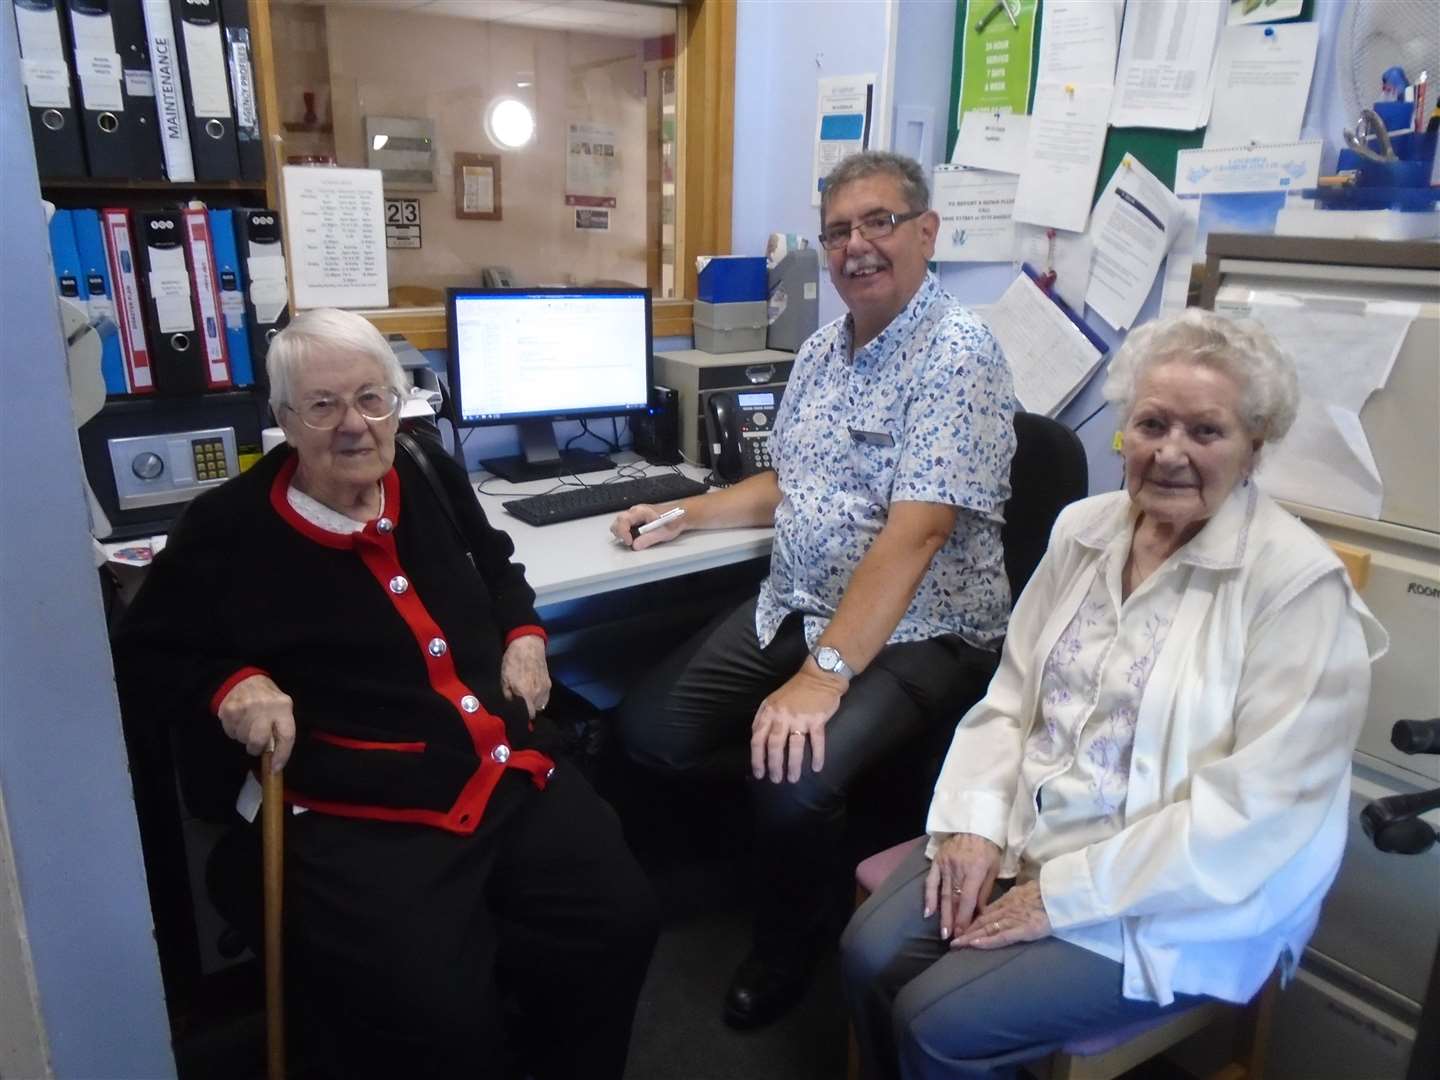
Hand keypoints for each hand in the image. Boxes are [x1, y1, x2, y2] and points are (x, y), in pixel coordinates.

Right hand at [217, 673, 294, 772]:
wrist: (242, 679)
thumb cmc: (267, 698)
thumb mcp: (281, 707)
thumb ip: (280, 728)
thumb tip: (277, 758)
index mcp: (283, 706)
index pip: (286, 736)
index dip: (282, 755)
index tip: (275, 768)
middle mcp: (264, 706)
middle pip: (258, 741)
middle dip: (256, 748)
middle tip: (256, 744)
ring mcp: (244, 708)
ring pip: (243, 738)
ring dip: (245, 738)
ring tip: (248, 725)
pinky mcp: (228, 710)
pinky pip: (231, 733)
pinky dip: (235, 732)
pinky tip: (239, 721)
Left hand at [501, 634, 550, 719]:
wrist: (528, 644)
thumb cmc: (513, 661)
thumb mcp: (504, 679)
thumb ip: (508, 696)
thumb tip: (511, 707)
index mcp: (526, 694)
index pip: (529, 715)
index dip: (524, 719)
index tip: (518, 719)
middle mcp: (538, 694)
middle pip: (535, 712)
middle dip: (528, 711)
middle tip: (520, 706)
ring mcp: (545, 688)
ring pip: (541, 705)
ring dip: (534, 705)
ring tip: (526, 699)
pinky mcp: (549, 683)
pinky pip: (545, 697)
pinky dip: (539, 698)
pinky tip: (533, 693)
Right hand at [609, 503, 684, 550]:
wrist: (679, 516)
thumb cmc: (672, 520)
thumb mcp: (662, 532)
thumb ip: (648, 539)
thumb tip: (635, 545)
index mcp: (641, 511)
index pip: (624, 520)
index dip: (623, 532)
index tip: (629, 542)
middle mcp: (635, 511)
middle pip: (618, 521)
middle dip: (620, 533)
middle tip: (629, 543)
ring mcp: (635, 515)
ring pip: (620, 523)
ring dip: (622, 534)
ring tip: (632, 541)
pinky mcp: (636, 520)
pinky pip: (625, 526)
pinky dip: (626, 533)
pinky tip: (634, 538)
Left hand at [750, 660, 845, 782]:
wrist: (819, 676)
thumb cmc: (795, 690)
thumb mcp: (773, 700)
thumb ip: (763, 717)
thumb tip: (756, 738)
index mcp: (769, 712)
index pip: (758, 739)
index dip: (757, 758)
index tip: (759, 773)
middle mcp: (782, 716)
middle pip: (774, 745)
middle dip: (773, 765)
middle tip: (775, 779)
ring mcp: (800, 718)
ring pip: (794, 746)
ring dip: (792, 765)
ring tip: (792, 778)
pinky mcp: (817, 719)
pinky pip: (817, 741)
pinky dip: (817, 755)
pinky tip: (816, 767)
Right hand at [924, 832, 1001, 939]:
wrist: (975, 826)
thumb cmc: (988, 849)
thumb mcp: (992, 869)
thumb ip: (984, 892)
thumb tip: (979, 914)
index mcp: (974, 870)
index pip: (967, 900)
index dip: (964, 918)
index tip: (963, 934)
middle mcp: (957, 869)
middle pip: (953, 899)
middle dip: (953, 921)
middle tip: (951, 939)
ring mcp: (945, 865)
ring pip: (943, 894)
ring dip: (942, 914)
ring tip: (943, 931)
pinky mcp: (936, 861)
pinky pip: (931, 882)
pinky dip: (929, 897)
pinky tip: (928, 912)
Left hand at [952, 879, 1050, 949]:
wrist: (1062, 893)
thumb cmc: (1048, 892)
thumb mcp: (1027, 891)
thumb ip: (1015, 898)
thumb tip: (1007, 900)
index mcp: (1008, 900)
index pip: (985, 913)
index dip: (971, 921)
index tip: (959, 927)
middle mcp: (1007, 910)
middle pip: (982, 921)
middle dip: (965, 930)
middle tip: (949, 939)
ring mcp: (1014, 920)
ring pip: (987, 929)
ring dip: (970, 937)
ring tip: (956, 944)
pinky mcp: (1024, 930)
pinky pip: (1002, 936)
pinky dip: (987, 941)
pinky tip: (974, 945)